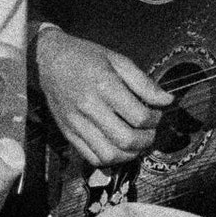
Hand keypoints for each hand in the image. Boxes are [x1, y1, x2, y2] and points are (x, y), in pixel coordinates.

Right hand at [36, 24, 171, 166]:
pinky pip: (92, 158)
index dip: (155, 119)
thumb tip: (167, 100)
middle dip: (146, 140)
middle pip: (126, 140)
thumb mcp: (117, 60)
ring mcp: (76, 123)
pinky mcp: (68, 133)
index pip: (139, 116)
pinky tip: (117, 147)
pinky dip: (110, 159)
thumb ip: (144, 82)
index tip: (157, 114)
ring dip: (130, 154)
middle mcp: (89, 107)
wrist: (47, 60)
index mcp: (104, 85)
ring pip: (110, 155)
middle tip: (150, 132)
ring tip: (136, 142)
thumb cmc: (84, 57)